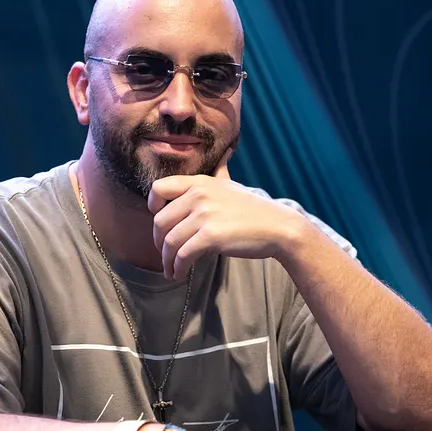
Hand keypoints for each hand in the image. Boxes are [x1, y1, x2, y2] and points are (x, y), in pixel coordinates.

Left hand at [148, 171, 307, 279]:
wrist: (278, 227)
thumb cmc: (254, 210)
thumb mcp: (232, 185)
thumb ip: (220, 174)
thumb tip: (223, 156)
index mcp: (200, 183)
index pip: (159, 188)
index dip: (153, 207)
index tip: (159, 222)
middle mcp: (199, 196)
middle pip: (160, 221)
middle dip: (158, 242)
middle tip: (165, 254)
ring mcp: (204, 215)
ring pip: (170, 241)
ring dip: (167, 260)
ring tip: (171, 270)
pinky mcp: (211, 236)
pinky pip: (183, 254)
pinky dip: (178, 267)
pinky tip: (179, 274)